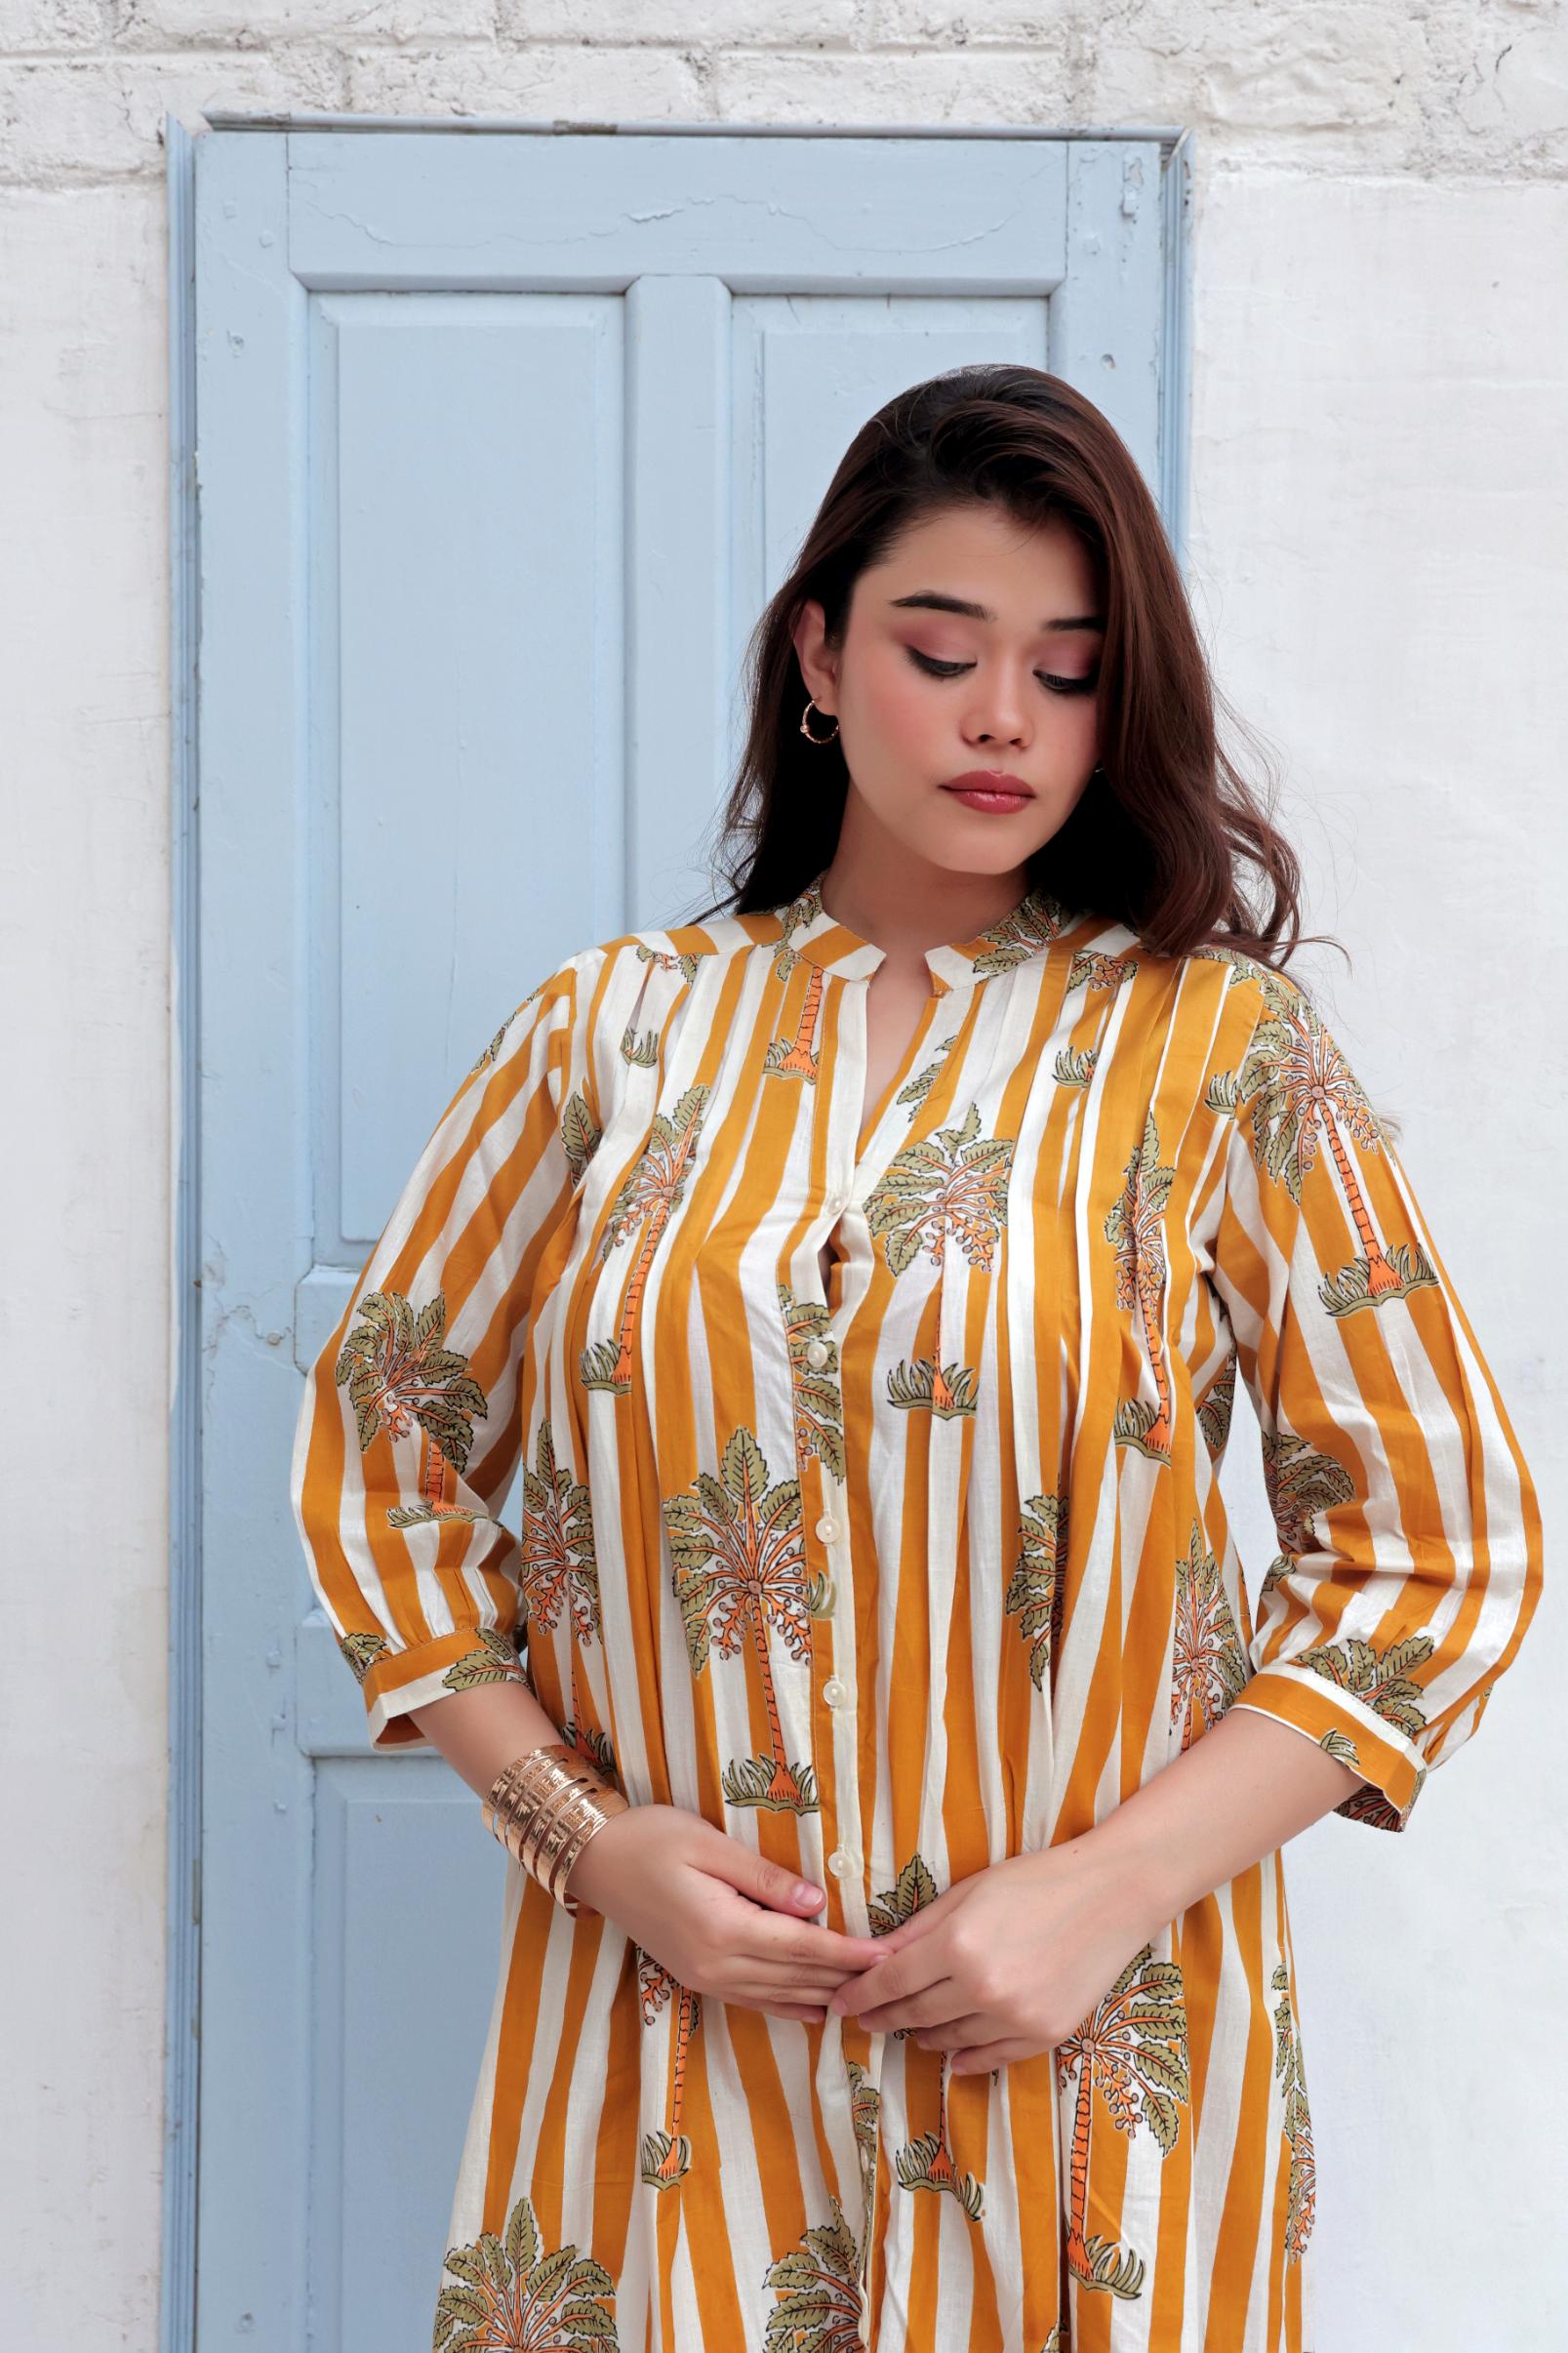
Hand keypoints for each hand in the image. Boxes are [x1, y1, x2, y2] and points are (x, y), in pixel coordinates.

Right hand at [565, 1803, 884, 2023]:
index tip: (888, 1955)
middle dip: (847, 1976)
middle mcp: (716, 1963)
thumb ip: (764, 1876)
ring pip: (779, 1994)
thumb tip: (816, 1901)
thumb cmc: (651, 1838)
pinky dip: (789, 2006)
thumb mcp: (710, 1844)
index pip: (803, 1946)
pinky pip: (753, 1999)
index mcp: (724, 1928)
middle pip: (797, 1976)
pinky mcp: (697, 1976)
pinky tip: (815, 2010)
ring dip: (824, 1994)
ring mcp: (705, 1976)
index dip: (849, 1952)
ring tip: (868, 1996)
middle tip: (895, 1976)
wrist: (595, 1860)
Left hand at [826, 1835, 1166, 2073]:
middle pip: (914, 2014)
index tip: (840, 2003)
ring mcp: (1015, 2016)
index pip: (891, 1981)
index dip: (860, 1995)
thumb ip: (920, 1929)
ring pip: (949, 2040)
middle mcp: (982, 1987)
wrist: (1112, 1896)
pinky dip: (964, 2059)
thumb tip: (876, 1957)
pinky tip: (950, 2056)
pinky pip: (991, 2058)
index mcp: (957, 1945)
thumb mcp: (968, 1893)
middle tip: (865, 2021)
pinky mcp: (1044, 2034)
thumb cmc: (1036, 1881)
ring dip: (922, 2036)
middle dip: (883, 2018)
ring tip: (908, 2029)